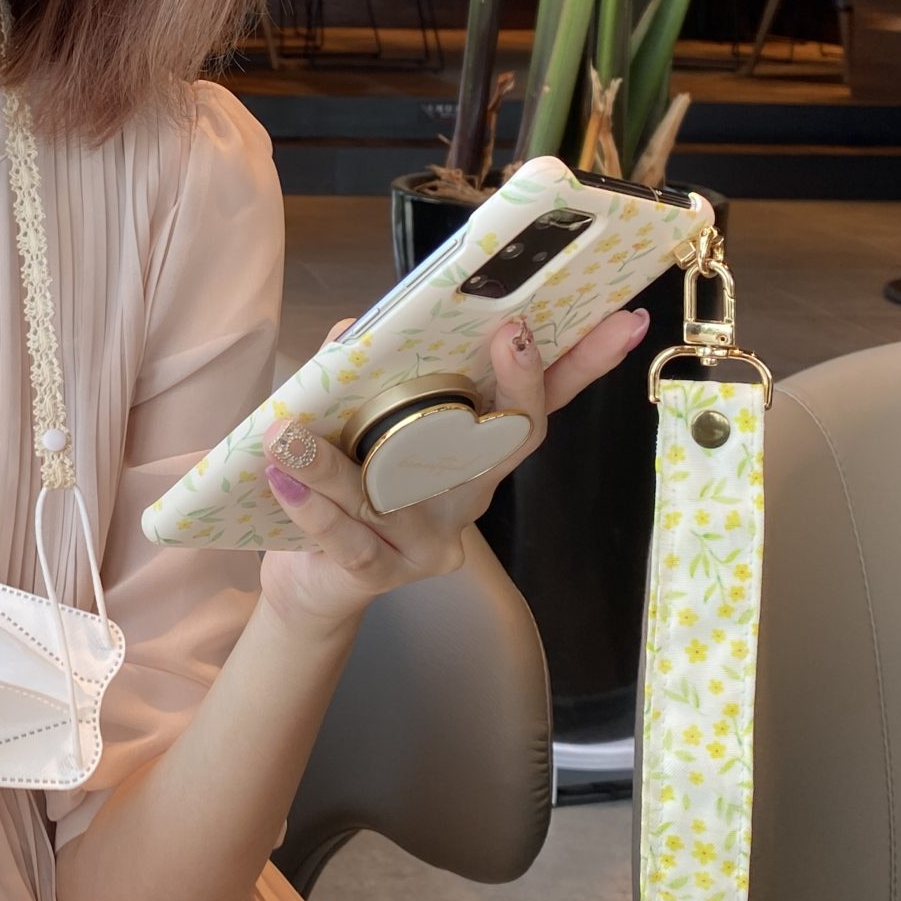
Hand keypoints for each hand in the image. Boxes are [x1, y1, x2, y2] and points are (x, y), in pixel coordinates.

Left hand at [254, 303, 652, 639]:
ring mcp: (429, 538)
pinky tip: (282, 475)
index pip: (537, 403)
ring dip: (340, 460)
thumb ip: (366, 373)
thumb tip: (356, 328)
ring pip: (400, 490)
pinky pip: (349, 538)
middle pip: (507, 442)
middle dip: (521, 386)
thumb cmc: (348, 486)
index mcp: (471, 451)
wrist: (314, 581)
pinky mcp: (382, 572)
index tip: (618, 319)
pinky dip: (311, 505)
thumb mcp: (360, 422)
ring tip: (292, 429)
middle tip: (513, 335)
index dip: (584, 363)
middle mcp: (465, 495)